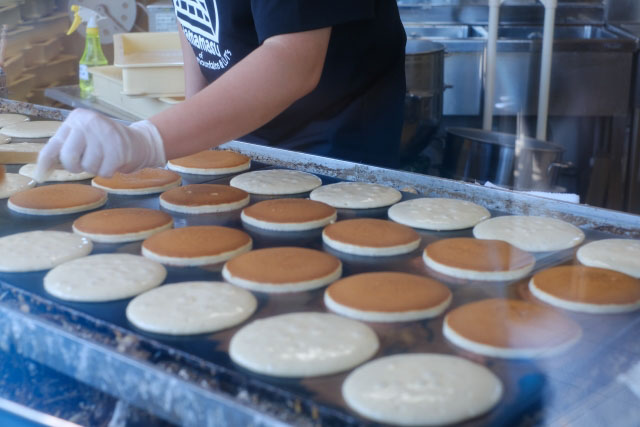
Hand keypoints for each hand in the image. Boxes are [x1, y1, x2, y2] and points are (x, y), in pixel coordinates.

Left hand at [34, 109, 165, 180]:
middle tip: (87, 162)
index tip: (40, 176)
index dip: (45, 162)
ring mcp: (104, 135)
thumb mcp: (84, 138)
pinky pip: (103, 172)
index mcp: (77, 118)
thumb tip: (43, 170)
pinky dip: (108, 172)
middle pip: (68, 158)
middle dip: (76, 166)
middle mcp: (89, 123)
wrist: (140, 141)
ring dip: (96, 168)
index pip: (54, 144)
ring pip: (87, 166)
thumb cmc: (107, 142)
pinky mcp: (118, 149)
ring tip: (104, 158)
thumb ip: (65, 147)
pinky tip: (114, 161)